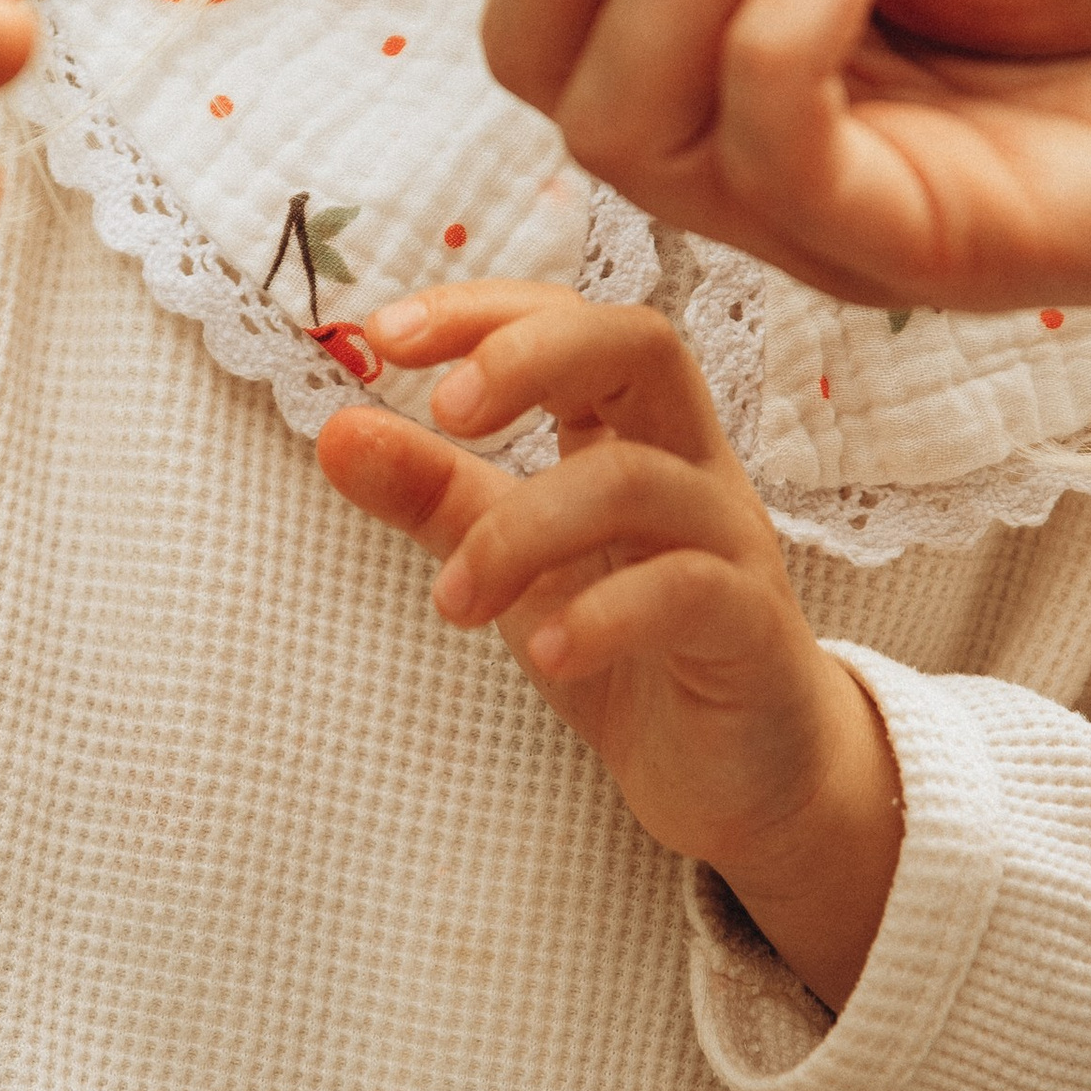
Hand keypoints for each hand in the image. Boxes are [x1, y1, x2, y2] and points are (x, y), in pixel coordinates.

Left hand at [313, 286, 901, 1005]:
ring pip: (636, 482)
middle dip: (530, 357)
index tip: (381, 333)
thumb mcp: (514, 564)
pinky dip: (602, 613)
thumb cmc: (632, 651)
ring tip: (453, 600)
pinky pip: (686, 591)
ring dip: (520, 531)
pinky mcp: (753, 631)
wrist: (744, 778)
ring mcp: (732, 543)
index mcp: (636, 433)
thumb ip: (435, 497)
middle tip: (441, 412)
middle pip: (641, 346)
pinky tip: (545, 652)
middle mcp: (692, 467)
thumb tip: (336, 432)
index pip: (572, 322)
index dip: (482, 313)